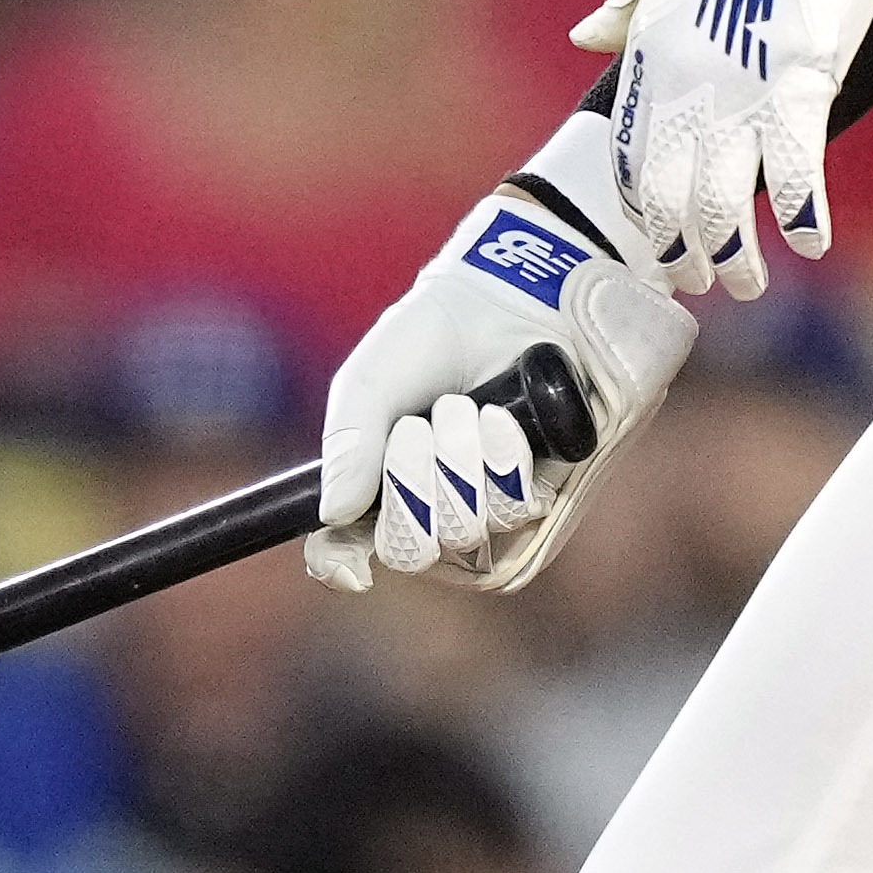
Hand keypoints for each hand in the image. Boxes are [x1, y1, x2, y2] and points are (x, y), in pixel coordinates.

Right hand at [312, 106, 691, 592]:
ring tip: (467, 409)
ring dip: (460, 462)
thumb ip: (347, 444)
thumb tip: (333, 514)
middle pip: (412, 549)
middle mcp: (432, 510)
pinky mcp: (539, 497)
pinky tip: (503, 420)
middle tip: (418, 425)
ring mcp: (488, 511)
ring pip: (466, 531)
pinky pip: (516, 510)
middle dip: (411, 481)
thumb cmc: (430, 340)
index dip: (342, 565)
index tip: (353, 569)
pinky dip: (503, 460)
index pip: (348, 552)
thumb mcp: (370, 384)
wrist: (508, 303)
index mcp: (379, 488)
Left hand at [585, 0, 872, 295]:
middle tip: (706, 284)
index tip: (658, 244)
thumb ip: (627, 3)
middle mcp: (687, 85)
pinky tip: (811, 242)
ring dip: (737, 257)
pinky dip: (802, 215)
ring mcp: (742, 90)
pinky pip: (796, 171)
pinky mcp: (800, 83)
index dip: (644, 212)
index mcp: (652, 55)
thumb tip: (584, 36)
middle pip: (673, 199)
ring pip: (726, 203)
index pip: (632, 159)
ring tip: (750, 285)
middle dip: (686, 254)